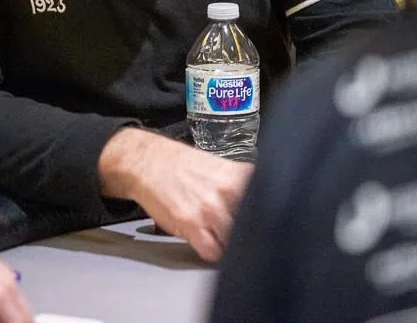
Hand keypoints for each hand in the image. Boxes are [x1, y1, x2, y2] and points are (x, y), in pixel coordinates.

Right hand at [98, 128, 252, 261]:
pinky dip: (212, 252)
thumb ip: (243, 186)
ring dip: (229, 245)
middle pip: (252, 227)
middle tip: (241, 234)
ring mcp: (210, 210)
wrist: (149, 163)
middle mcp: (228, 192)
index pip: (268, 207)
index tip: (264, 226)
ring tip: (221, 237)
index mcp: (239, 176)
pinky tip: (208, 242)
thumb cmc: (184, 166)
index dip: (266, 220)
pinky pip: (213, 252)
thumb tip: (262, 207)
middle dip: (247, 234)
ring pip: (234, 242)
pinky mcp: (191, 225)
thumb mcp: (221, 168)